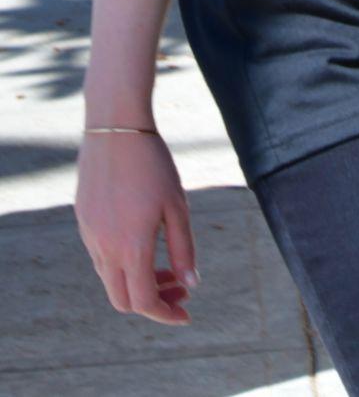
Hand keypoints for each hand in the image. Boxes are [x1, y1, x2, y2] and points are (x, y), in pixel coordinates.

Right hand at [75, 131, 197, 324]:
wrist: (116, 128)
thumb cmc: (154, 164)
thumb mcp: (177, 206)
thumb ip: (184, 248)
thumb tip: (191, 283)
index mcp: (130, 247)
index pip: (144, 301)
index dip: (166, 313)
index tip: (186, 312)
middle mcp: (104, 247)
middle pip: (123, 299)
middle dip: (154, 302)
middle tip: (180, 289)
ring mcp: (89, 235)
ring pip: (110, 279)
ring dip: (138, 282)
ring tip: (167, 265)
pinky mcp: (83, 221)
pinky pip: (100, 256)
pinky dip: (123, 263)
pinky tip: (144, 242)